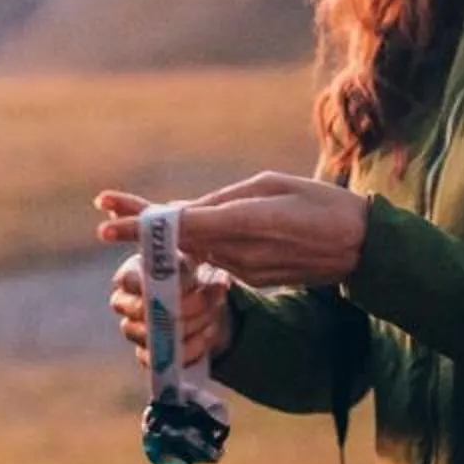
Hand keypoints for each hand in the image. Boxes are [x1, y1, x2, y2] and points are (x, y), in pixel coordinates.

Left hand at [94, 176, 367, 289]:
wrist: (361, 248)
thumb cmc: (323, 204)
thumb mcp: (275, 186)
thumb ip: (227, 200)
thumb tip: (189, 213)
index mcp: (247, 223)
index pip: (183, 225)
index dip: (143, 224)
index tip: (108, 220)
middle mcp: (241, 253)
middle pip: (180, 241)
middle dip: (141, 227)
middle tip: (103, 214)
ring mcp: (245, 270)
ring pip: (196, 249)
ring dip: (168, 233)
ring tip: (131, 212)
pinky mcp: (252, 277)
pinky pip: (215, 256)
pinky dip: (197, 242)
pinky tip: (180, 229)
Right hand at [98, 208, 236, 366]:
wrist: (217, 304)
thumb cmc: (197, 265)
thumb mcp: (187, 239)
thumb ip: (157, 221)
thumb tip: (106, 199)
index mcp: (131, 275)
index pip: (130, 281)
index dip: (157, 282)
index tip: (189, 277)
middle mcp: (128, 305)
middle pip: (143, 312)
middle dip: (183, 304)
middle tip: (215, 290)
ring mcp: (139, 333)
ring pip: (155, 337)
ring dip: (192, 324)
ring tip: (216, 311)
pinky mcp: (154, 358)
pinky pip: (163, 361)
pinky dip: (191, 349)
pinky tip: (209, 335)